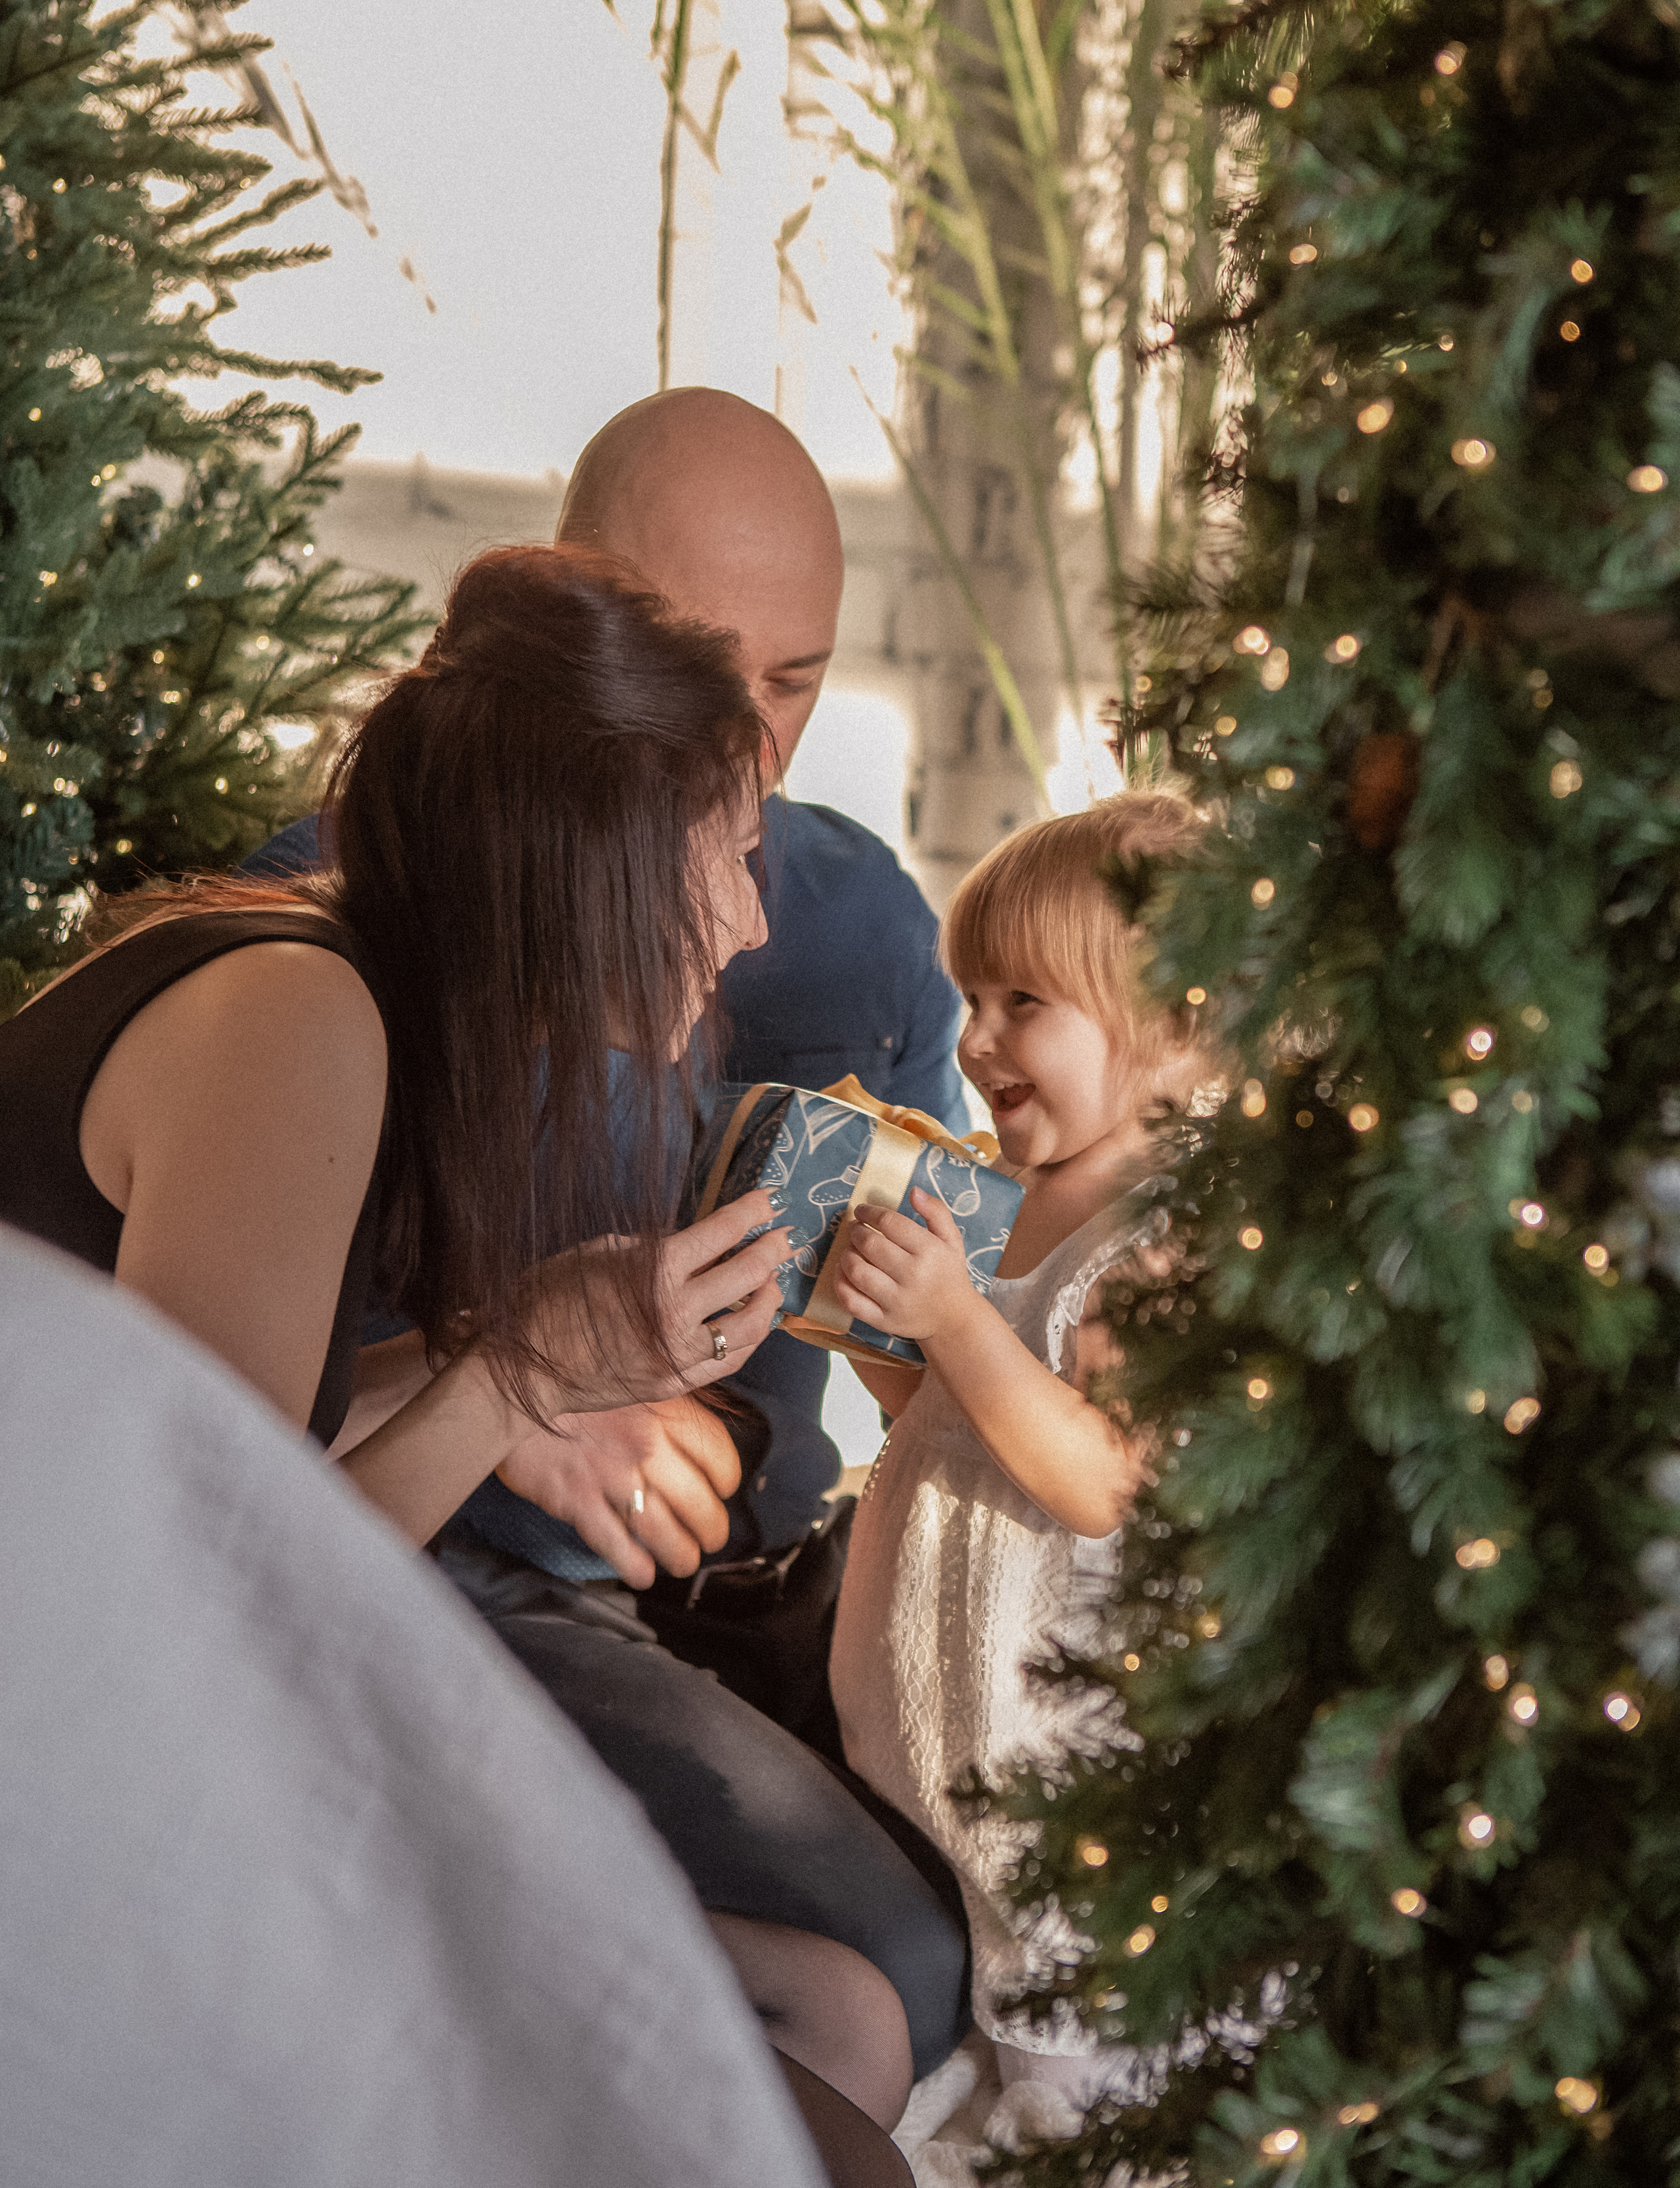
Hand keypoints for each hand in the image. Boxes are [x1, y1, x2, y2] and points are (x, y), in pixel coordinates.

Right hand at [498, 1395, 741, 1588]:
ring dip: (680, 1554)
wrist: (509, 1386)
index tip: (723, 1488)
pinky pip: (614, 1542)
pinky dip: (633, 1565)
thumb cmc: (570, 1380)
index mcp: (662, 1410)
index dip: (727, 1478)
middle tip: (710, 1538)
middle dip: (711, 1529)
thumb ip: (662, 1400)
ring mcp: (611, 1475)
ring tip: (684, 1562)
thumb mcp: (628, 1377)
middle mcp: (644, 1444)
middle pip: (698, 1501)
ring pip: (663, 1529)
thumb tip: (689, 1429)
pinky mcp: (576, 1499)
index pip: (717, 1453)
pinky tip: (643, 1574)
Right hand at [522, 1188, 789, 1417]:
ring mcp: (677, 1354)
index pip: (721, 1233)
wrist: (522, 1368)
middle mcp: (674, 1313)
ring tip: (773, 1282)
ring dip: (768, 1299)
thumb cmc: (547, 1300)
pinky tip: (753, 1324)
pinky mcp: (674, 1384)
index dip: (751, 1211)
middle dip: (771, 1250)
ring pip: (749, 1326)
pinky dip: (748, 1340)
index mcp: (654, 1270)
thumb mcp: (595, 1252)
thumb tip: (686, 1239)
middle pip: (746, 1275)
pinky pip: (728, 1361)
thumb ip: (647, 1245)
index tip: (769, 1199)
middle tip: (784, 1237)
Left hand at [833, 1187, 979, 1343]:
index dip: (870, 1212)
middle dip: (856, 1231)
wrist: (954, 1318)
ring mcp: (897, 1301)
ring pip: (856, 1271)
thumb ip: (936, 1211)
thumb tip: (913, 1191)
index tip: (862, 1210)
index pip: (890, 1223)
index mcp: (930, 1252)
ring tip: (851, 1248)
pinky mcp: (884, 1320)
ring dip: (846, 1254)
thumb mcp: (952, 1239)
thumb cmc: (949, 1273)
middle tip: (855, 1228)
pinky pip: (851, 1300)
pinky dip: (840, 1282)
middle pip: (870, 1245)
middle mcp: (913, 1276)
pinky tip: (843, 1270)